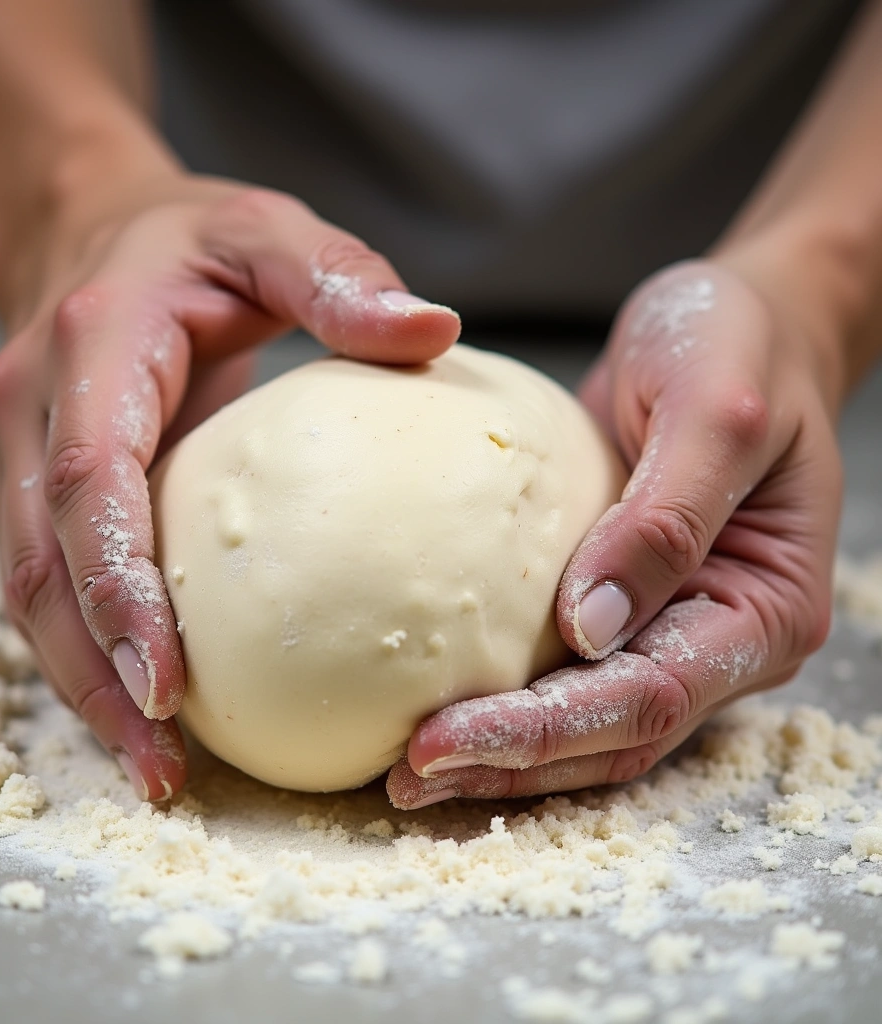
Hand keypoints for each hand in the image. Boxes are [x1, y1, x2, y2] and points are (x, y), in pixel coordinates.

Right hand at [0, 168, 460, 800]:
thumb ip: (339, 278)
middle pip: (39, 568)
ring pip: (26, 593)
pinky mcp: (19, 484)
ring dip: (82, 685)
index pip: (86, 483)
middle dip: (96, 674)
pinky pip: (41, 583)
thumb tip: (436, 334)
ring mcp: (10, 452)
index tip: (169, 681)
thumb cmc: (185, 237)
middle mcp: (29, 409)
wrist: (84, 225)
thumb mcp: (266, 234)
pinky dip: (84, 652)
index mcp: (90, 350)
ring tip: (151, 765)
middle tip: (162, 764)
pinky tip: (139, 705)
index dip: (116, 586)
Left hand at [388, 259, 841, 808]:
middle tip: (408, 775)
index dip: (548, 732)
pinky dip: (499, 692)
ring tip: (407, 768)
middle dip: (509, 763)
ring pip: (581, 721)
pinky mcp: (614, 595)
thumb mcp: (714, 408)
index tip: (447, 738)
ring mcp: (664, 622)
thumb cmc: (739, 345)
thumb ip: (664, 517)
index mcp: (761, 610)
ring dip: (497, 751)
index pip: (649, 698)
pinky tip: (430, 696)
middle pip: (610, 735)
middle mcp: (716, 637)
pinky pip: (556, 663)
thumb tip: (589, 626)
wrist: (735, 320)